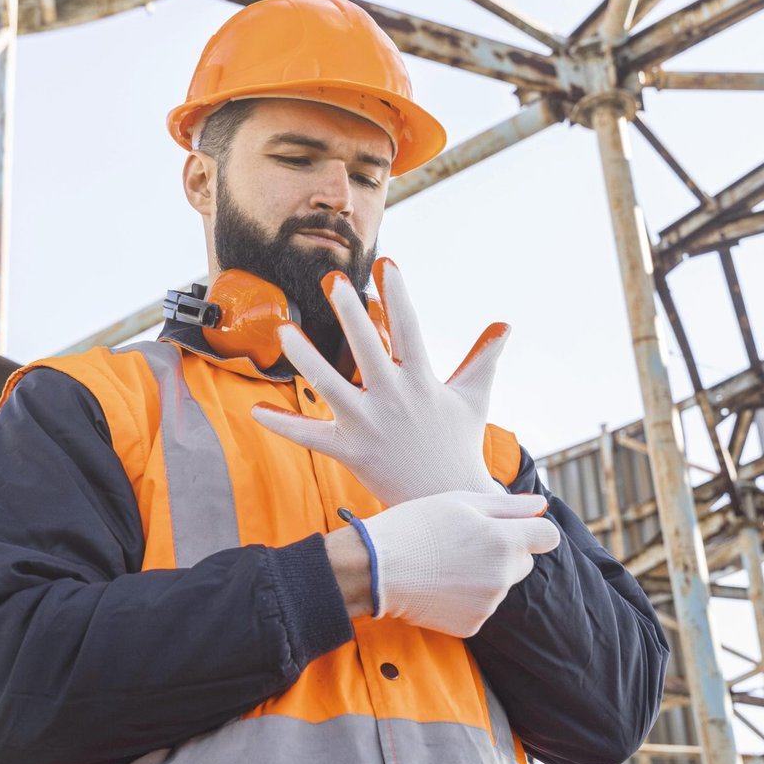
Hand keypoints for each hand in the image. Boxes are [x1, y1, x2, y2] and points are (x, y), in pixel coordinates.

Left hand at [251, 258, 509, 503]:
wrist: (448, 499)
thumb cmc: (459, 444)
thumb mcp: (474, 398)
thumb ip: (483, 358)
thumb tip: (505, 324)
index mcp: (422, 381)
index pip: (410, 329)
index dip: (398, 295)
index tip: (387, 264)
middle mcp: (394, 399)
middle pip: (368, 349)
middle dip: (351, 314)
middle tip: (334, 281)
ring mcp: (369, 426)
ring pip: (331, 386)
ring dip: (306, 358)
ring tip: (284, 330)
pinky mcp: (350, 451)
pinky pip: (311, 436)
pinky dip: (284, 425)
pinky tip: (257, 410)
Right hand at [356, 491, 560, 637]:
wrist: (374, 570)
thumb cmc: (416, 526)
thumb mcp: (461, 502)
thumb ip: (509, 506)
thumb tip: (542, 506)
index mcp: (504, 543)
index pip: (548, 537)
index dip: (532, 529)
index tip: (512, 527)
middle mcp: (502, 577)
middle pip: (523, 563)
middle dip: (505, 552)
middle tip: (466, 542)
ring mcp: (488, 605)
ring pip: (499, 585)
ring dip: (483, 575)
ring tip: (445, 563)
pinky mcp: (471, 626)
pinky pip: (481, 607)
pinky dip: (466, 598)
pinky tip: (439, 584)